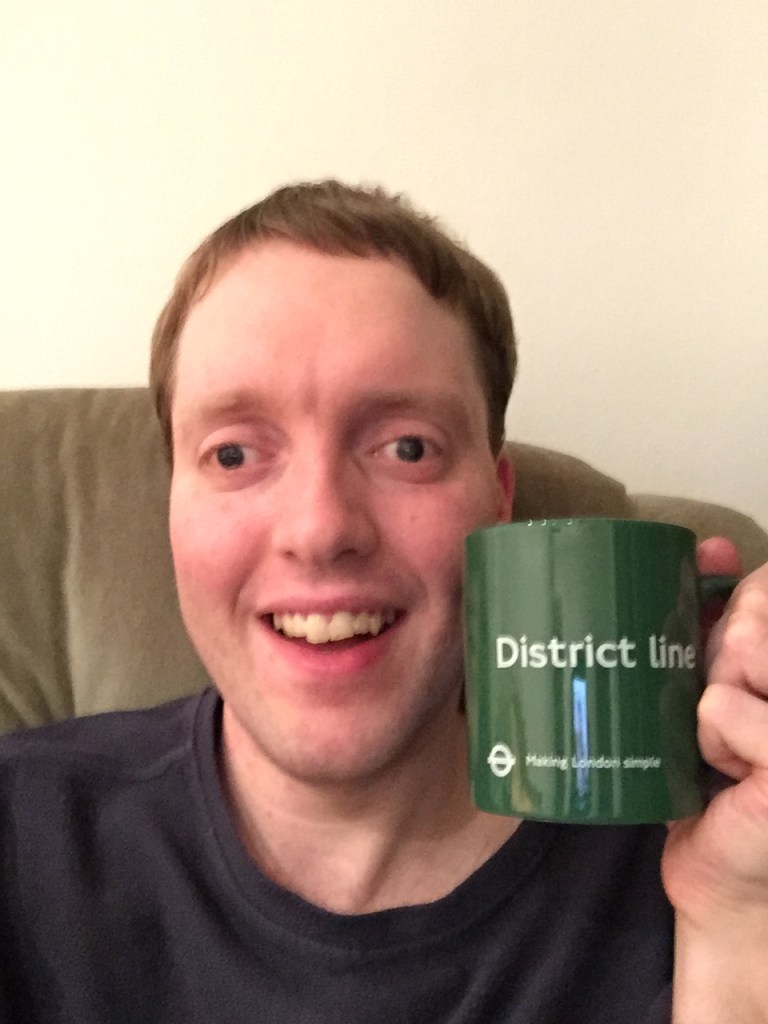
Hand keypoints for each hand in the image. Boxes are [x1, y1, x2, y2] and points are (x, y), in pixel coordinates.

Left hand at [662, 539, 767, 1021]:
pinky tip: (727, 772)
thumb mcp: (718, 687)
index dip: (746, 595)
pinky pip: (722, 706)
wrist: (724, 874)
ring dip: (707, 700)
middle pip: (753, 622)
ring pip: (741, 652)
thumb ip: (726, 623)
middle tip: (717, 704)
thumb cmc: (714, 775)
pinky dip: (708, 737)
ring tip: (720, 744)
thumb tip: (714, 547)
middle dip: (718, 653)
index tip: (724, 615)